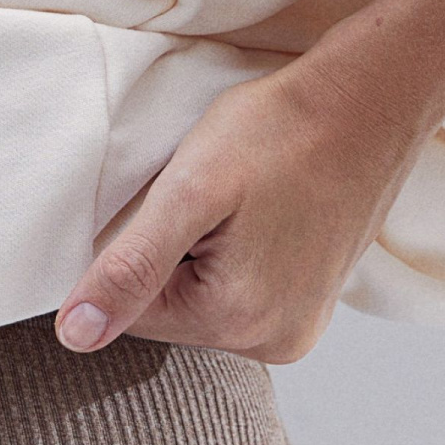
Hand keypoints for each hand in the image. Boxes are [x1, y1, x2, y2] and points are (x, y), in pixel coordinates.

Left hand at [53, 62, 421, 362]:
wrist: (369, 101)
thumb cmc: (281, 131)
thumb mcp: (189, 191)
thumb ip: (130, 268)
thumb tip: (75, 336)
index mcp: (236, 322)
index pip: (130, 311)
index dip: (130, 249)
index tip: (170, 200)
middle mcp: (272, 342)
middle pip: (168, 311)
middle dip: (168, 254)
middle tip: (206, 196)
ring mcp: (298, 328)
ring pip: (202, 300)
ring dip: (198, 253)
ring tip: (237, 201)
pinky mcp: (311, 305)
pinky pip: (239, 291)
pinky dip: (232, 256)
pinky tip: (257, 214)